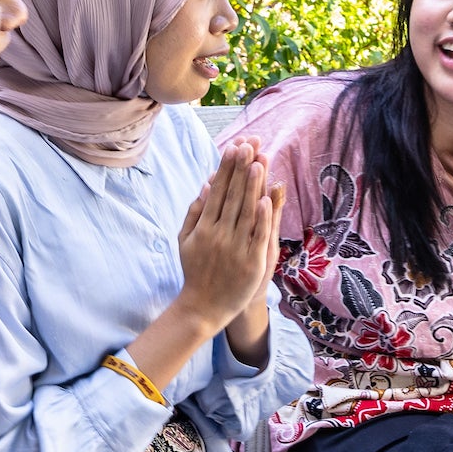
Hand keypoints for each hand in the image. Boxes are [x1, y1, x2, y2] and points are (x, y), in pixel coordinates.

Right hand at [175, 141, 285, 334]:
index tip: (234, 147)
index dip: (226, 168)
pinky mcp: (251, 262)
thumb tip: (206, 184)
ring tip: (258, 161)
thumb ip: (195, 212)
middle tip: (249, 144)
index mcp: (203, 227)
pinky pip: (258, 235)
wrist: (204, 307)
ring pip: (246, 211)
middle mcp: (218, 234)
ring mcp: (235, 248)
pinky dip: (263, 217)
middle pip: (233, 196)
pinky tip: (266, 198)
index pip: (217, 191)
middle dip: (241, 168)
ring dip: (253, 185)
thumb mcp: (186, 240)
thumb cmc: (196, 270)